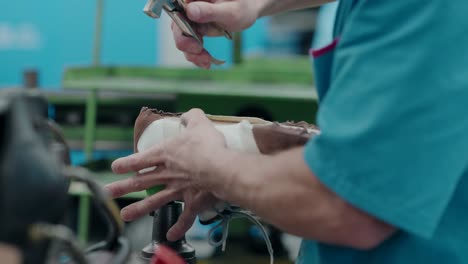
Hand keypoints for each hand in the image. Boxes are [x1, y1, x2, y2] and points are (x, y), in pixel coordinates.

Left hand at [105, 109, 228, 240]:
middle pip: (140, 181)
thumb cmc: (208, 146)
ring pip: (154, 201)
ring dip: (139, 209)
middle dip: (122, 187)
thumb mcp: (200, 123)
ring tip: (126, 215)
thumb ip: (192, 117)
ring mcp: (178, 189)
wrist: (220, 168)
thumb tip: (188, 115)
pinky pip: (184, 217)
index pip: (139, 159)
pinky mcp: (192, 201)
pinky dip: (178, 227)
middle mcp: (167, 173)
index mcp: (165, 154)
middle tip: (107, 192)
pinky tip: (170, 234)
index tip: (115, 167)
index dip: (125, 163)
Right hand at [174, 0, 260, 67]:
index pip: (177, 13)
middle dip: (187, 46)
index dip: (182, 31)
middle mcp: (188, 6)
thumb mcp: (230, 10)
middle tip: (203, 58)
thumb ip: (210, 11)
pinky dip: (197, 55)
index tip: (196, 45)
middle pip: (177, 28)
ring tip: (207, 62)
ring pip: (183, 39)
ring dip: (193, 54)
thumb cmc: (242, 6)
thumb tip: (190, 11)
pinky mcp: (195, 28)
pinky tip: (207, 62)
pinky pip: (190, 44)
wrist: (248, 9)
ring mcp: (190, 19)